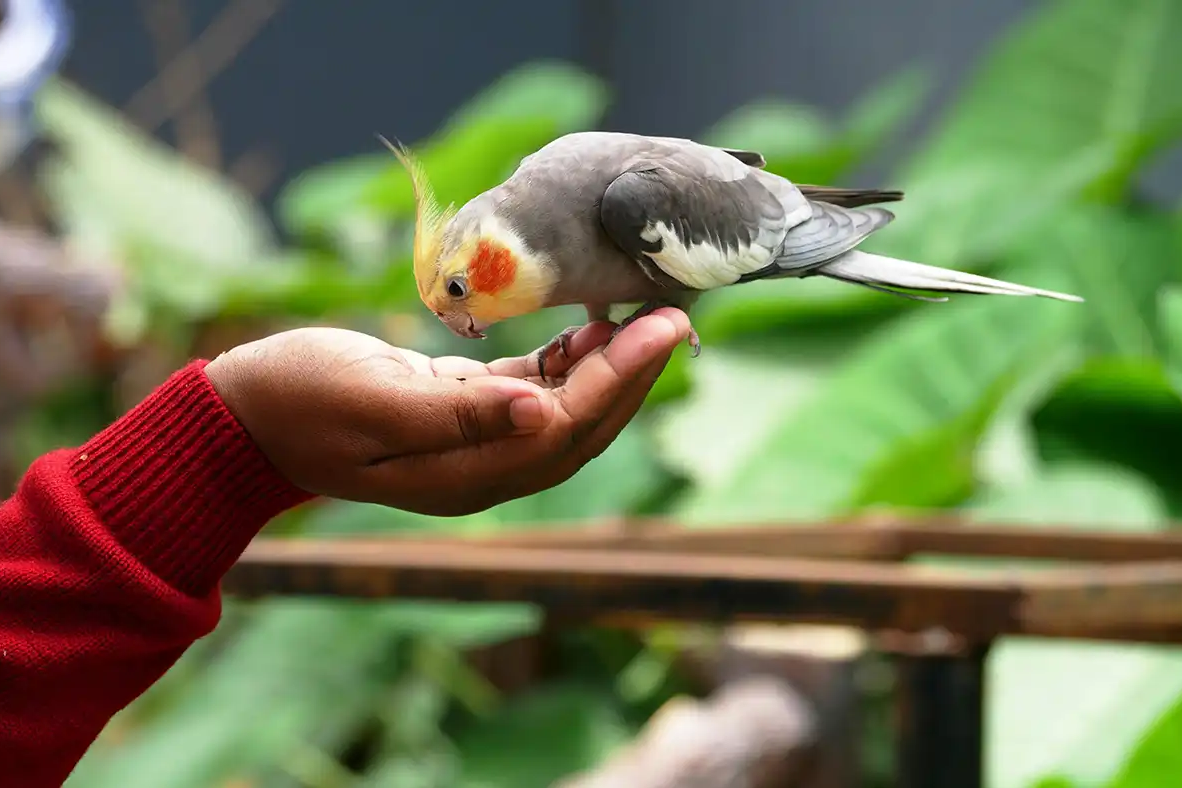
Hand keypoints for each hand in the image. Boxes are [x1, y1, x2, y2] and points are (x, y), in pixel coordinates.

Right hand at [204, 309, 690, 515]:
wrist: (245, 414)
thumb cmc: (298, 401)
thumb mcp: (373, 402)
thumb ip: (457, 415)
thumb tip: (543, 412)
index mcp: (466, 474)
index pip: (566, 430)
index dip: (621, 381)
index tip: (664, 329)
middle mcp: (481, 467)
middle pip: (580, 427)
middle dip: (633, 375)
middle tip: (676, 316)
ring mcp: (472, 444)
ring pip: (563, 409)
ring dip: (608, 367)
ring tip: (646, 315)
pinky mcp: (459, 412)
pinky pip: (531, 392)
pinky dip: (566, 362)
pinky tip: (589, 327)